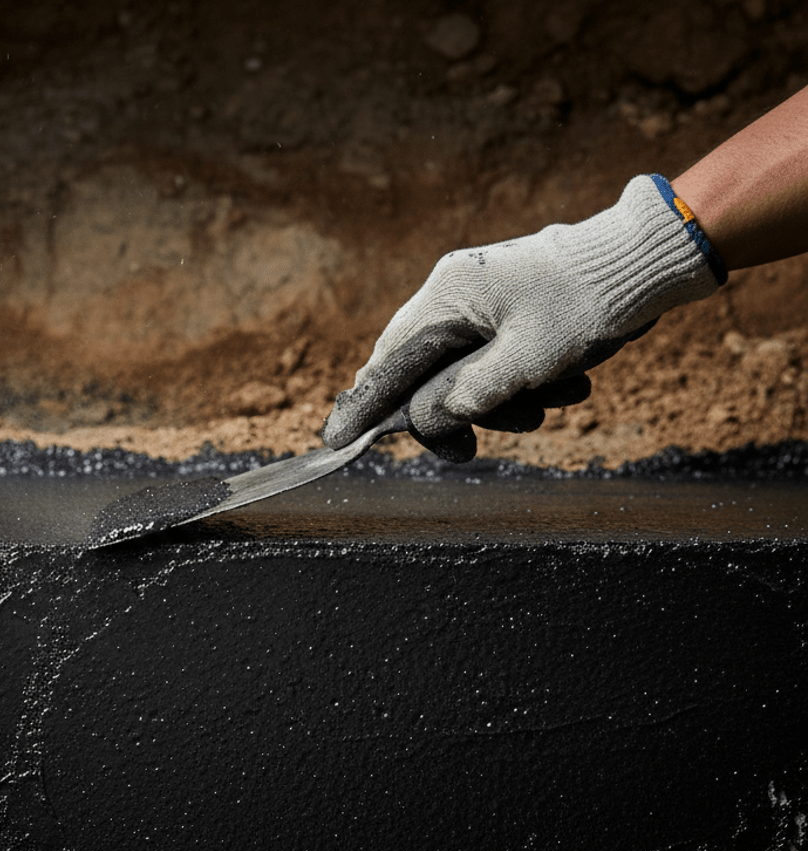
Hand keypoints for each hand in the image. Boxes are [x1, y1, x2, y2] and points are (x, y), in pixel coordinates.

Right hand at [323, 175, 725, 461]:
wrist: (647, 261)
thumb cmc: (586, 305)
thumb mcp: (523, 363)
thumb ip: (465, 396)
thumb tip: (424, 421)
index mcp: (448, 296)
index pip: (390, 361)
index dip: (365, 406)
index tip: (338, 441)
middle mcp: (455, 292)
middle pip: (424, 372)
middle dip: (454, 413)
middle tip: (470, 452)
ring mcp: (482, 299)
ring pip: (463, 371)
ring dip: (500, 402)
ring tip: (552, 404)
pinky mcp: (508, 308)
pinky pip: (492, 359)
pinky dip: (518, 383)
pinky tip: (562, 386)